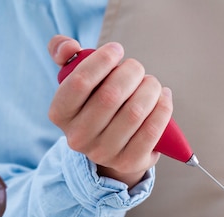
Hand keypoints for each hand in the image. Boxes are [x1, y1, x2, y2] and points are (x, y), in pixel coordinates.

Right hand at [47, 35, 172, 186]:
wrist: (113, 145)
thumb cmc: (95, 102)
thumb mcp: (76, 80)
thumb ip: (66, 55)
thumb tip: (68, 47)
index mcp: (60, 113)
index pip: (79, 81)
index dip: (102, 60)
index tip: (117, 50)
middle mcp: (78, 137)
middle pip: (111, 95)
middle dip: (132, 72)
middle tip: (138, 68)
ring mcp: (104, 153)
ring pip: (135, 112)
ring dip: (150, 89)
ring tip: (152, 84)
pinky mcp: (129, 162)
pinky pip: (151, 131)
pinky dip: (163, 108)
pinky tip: (163, 97)